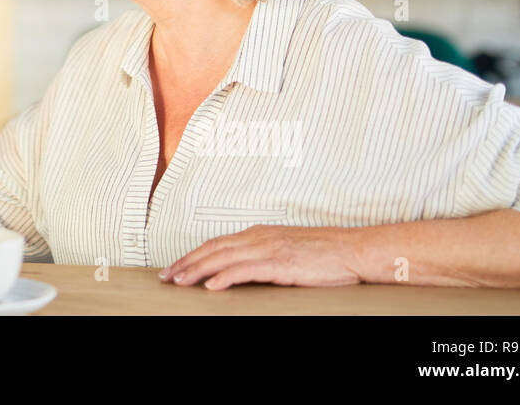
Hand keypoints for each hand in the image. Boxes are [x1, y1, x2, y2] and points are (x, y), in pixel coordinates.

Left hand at [161, 225, 363, 289]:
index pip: (217, 243)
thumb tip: (243, 269)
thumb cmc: (325, 253)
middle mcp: (258, 237)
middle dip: (186, 262)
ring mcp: (268, 248)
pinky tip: (211, 286)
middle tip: (166, 276)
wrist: (353, 249)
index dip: (193, 255)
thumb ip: (264, 256)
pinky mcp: (280, 262)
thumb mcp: (287, 250)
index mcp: (259, 233)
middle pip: (212, 248)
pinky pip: (245, 269)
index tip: (176, 267)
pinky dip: (224, 276)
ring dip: (197, 270)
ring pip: (222, 257)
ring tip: (179, 282)